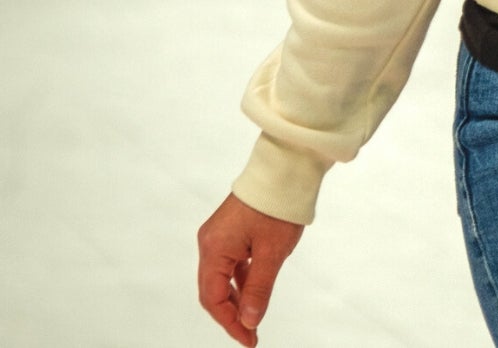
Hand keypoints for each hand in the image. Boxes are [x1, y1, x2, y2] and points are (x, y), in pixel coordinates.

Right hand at [197, 192, 303, 344]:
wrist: (286, 166)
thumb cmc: (278, 206)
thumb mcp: (272, 253)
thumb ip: (258, 289)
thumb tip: (250, 321)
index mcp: (214, 248)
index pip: (213, 298)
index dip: (230, 323)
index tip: (249, 339)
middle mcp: (210, 241)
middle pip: (213, 289)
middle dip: (231, 313)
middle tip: (251, 333)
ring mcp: (219, 234)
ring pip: (222, 277)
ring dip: (237, 297)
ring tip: (254, 317)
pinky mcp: (230, 229)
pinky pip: (231, 262)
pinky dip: (241, 279)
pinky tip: (254, 290)